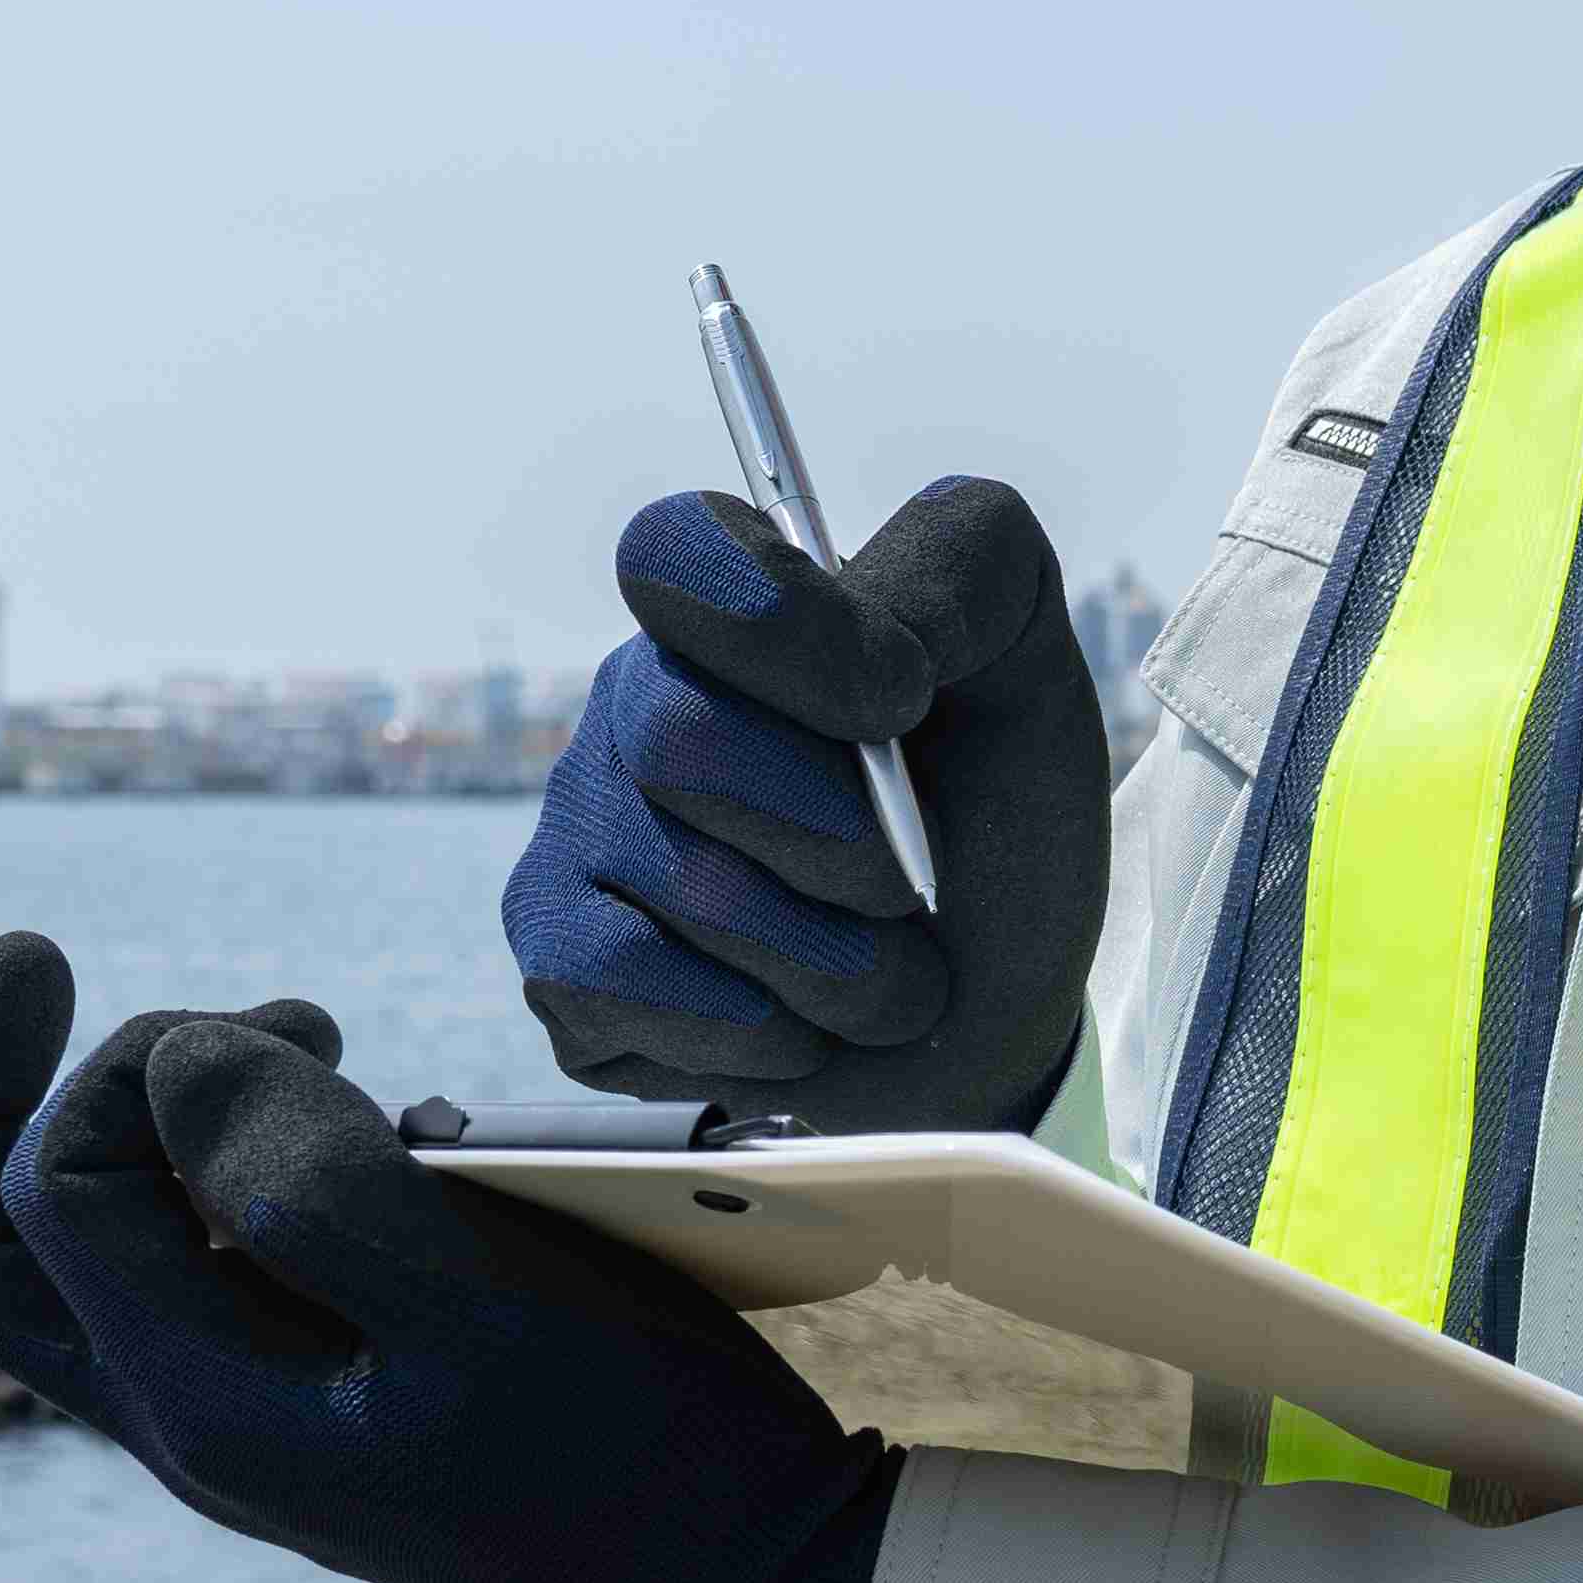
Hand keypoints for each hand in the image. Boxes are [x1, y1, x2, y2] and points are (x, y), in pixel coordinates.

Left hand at [0, 931, 900, 1582]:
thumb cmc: (642, 1449)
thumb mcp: (489, 1302)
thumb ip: (314, 1185)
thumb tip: (170, 1066)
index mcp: (207, 1405)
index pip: (53, 1193)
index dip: (120, 1068)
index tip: (296, 1021)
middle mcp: (197, 1424)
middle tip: (25, 955)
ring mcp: (257, 1421)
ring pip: (77, 1273)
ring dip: (94, 1130)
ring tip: (226, 1026)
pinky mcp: (326, 1404)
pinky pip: (186, 1283)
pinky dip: (182, 1181)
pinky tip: (294, 1112)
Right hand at [502, 475, 1108, 1136]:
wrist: (986, 1015)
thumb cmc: (995, 828)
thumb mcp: (1025, 668)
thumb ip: (967, 576)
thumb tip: (880, 644)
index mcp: (730, 614)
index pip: (680, 554)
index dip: (791, 634)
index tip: (902, 704)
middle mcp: (634, 705)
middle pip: (684, 741)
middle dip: (844, 839)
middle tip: (908, 887)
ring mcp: (581, 834)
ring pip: (687, 887)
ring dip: (837, 963)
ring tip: (880, 979)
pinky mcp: (558, 965)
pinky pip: (620, 986)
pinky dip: (753, 1029)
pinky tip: (795, 1026)